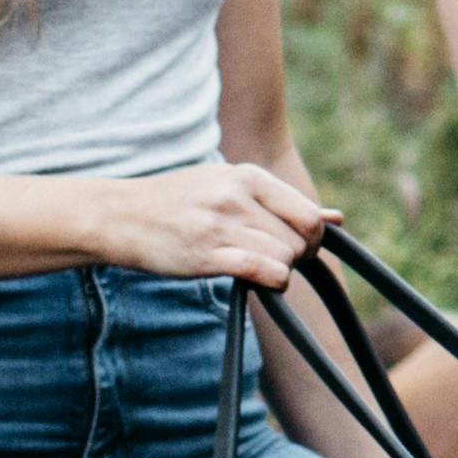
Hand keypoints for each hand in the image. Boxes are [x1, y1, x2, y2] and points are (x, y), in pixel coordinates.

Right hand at [100, 161, 340, 285]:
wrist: (119, 215)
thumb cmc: (178, 202)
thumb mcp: (229, 186)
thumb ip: (282, 202)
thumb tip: (338, 218)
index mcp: (246, 176)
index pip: (308, 214)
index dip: (313, 239)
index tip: (299, 248)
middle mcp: (236, 196)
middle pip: (299, 240)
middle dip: (297, 258)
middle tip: (277, 262)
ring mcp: (220, 225)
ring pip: (285, 257)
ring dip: (280, 271)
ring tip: (257, 268)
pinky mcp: (205, 254)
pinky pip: (261, 270)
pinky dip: (271, 281)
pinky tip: (259, 280)